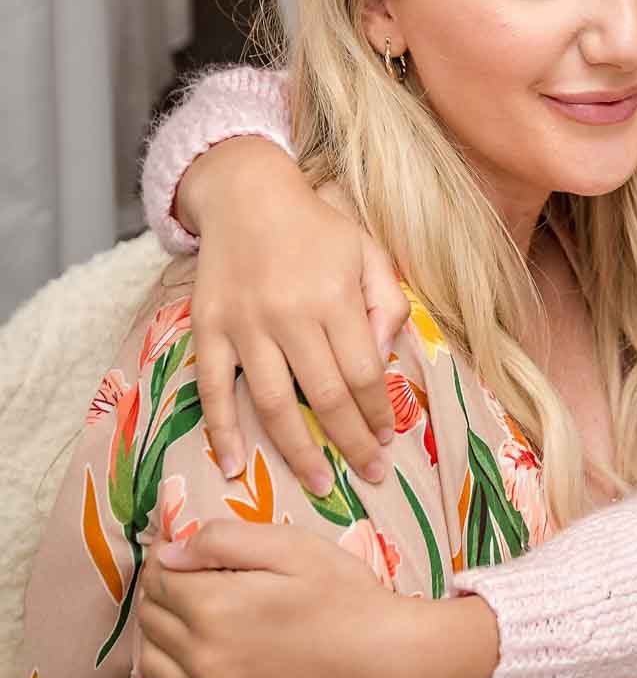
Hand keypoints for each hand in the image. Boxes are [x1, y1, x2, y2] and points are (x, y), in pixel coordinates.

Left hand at [137, 521, 421, 677]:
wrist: (383, 659)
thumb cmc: (343, 594)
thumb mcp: (291, 546)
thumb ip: (224, 540)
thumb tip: (168, 554)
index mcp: (214, 607)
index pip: (159, 580)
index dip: (163, 560)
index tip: (175, 553)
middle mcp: (203, 659)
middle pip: (151, 622)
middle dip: (158, 595)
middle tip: (180, 582)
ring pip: (151, 667)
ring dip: (153, 639)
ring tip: (174, 622)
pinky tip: (167, 676)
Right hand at [185, 140, 407, 491]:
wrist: (247, 194)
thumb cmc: (317, 227)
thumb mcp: (367, 252)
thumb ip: (387, 303)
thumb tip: (384, 359)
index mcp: (334, 297)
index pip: (363, 372)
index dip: (377, 413)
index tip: (386, 439)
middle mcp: (289, 314)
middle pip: (325, 395)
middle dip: (349, 443)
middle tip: (369, 475)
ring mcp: (244, 324)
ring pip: (270, 402)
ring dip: (295, 450)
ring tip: (317, 482)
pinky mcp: (208, 328)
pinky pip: (210, 388)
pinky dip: (220, 430)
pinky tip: (234, 464)